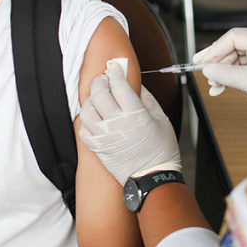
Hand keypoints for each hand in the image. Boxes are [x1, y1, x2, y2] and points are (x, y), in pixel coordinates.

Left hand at [79, 63, 180, 185]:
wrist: (152, 177)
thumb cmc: (161, 149)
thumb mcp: (162, 119)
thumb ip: (147, 99)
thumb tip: (136, 85)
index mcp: (135, 114)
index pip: (118, 84)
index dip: (115, 72)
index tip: (115, 68)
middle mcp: (117, 123)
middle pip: (99, 93)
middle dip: (100, 81)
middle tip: (104, 79)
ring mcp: (105, 136)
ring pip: (87, 110)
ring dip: (91, 100)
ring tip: (98, 98)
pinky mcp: (98, 148)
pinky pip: (84, 129)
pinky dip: (87, 121)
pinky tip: (95, 118)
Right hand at [193, 27, 246, 118]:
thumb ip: (225, 74)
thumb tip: (207, 70)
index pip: (233, 38)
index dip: (215, 49)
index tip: (202, 61)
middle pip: (232, 48)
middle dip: (217, 62)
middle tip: (203, 71)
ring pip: (235, 59)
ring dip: (223, 72)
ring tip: (213, 84)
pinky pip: (241, 67)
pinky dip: (230, 77)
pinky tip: (220, 87)